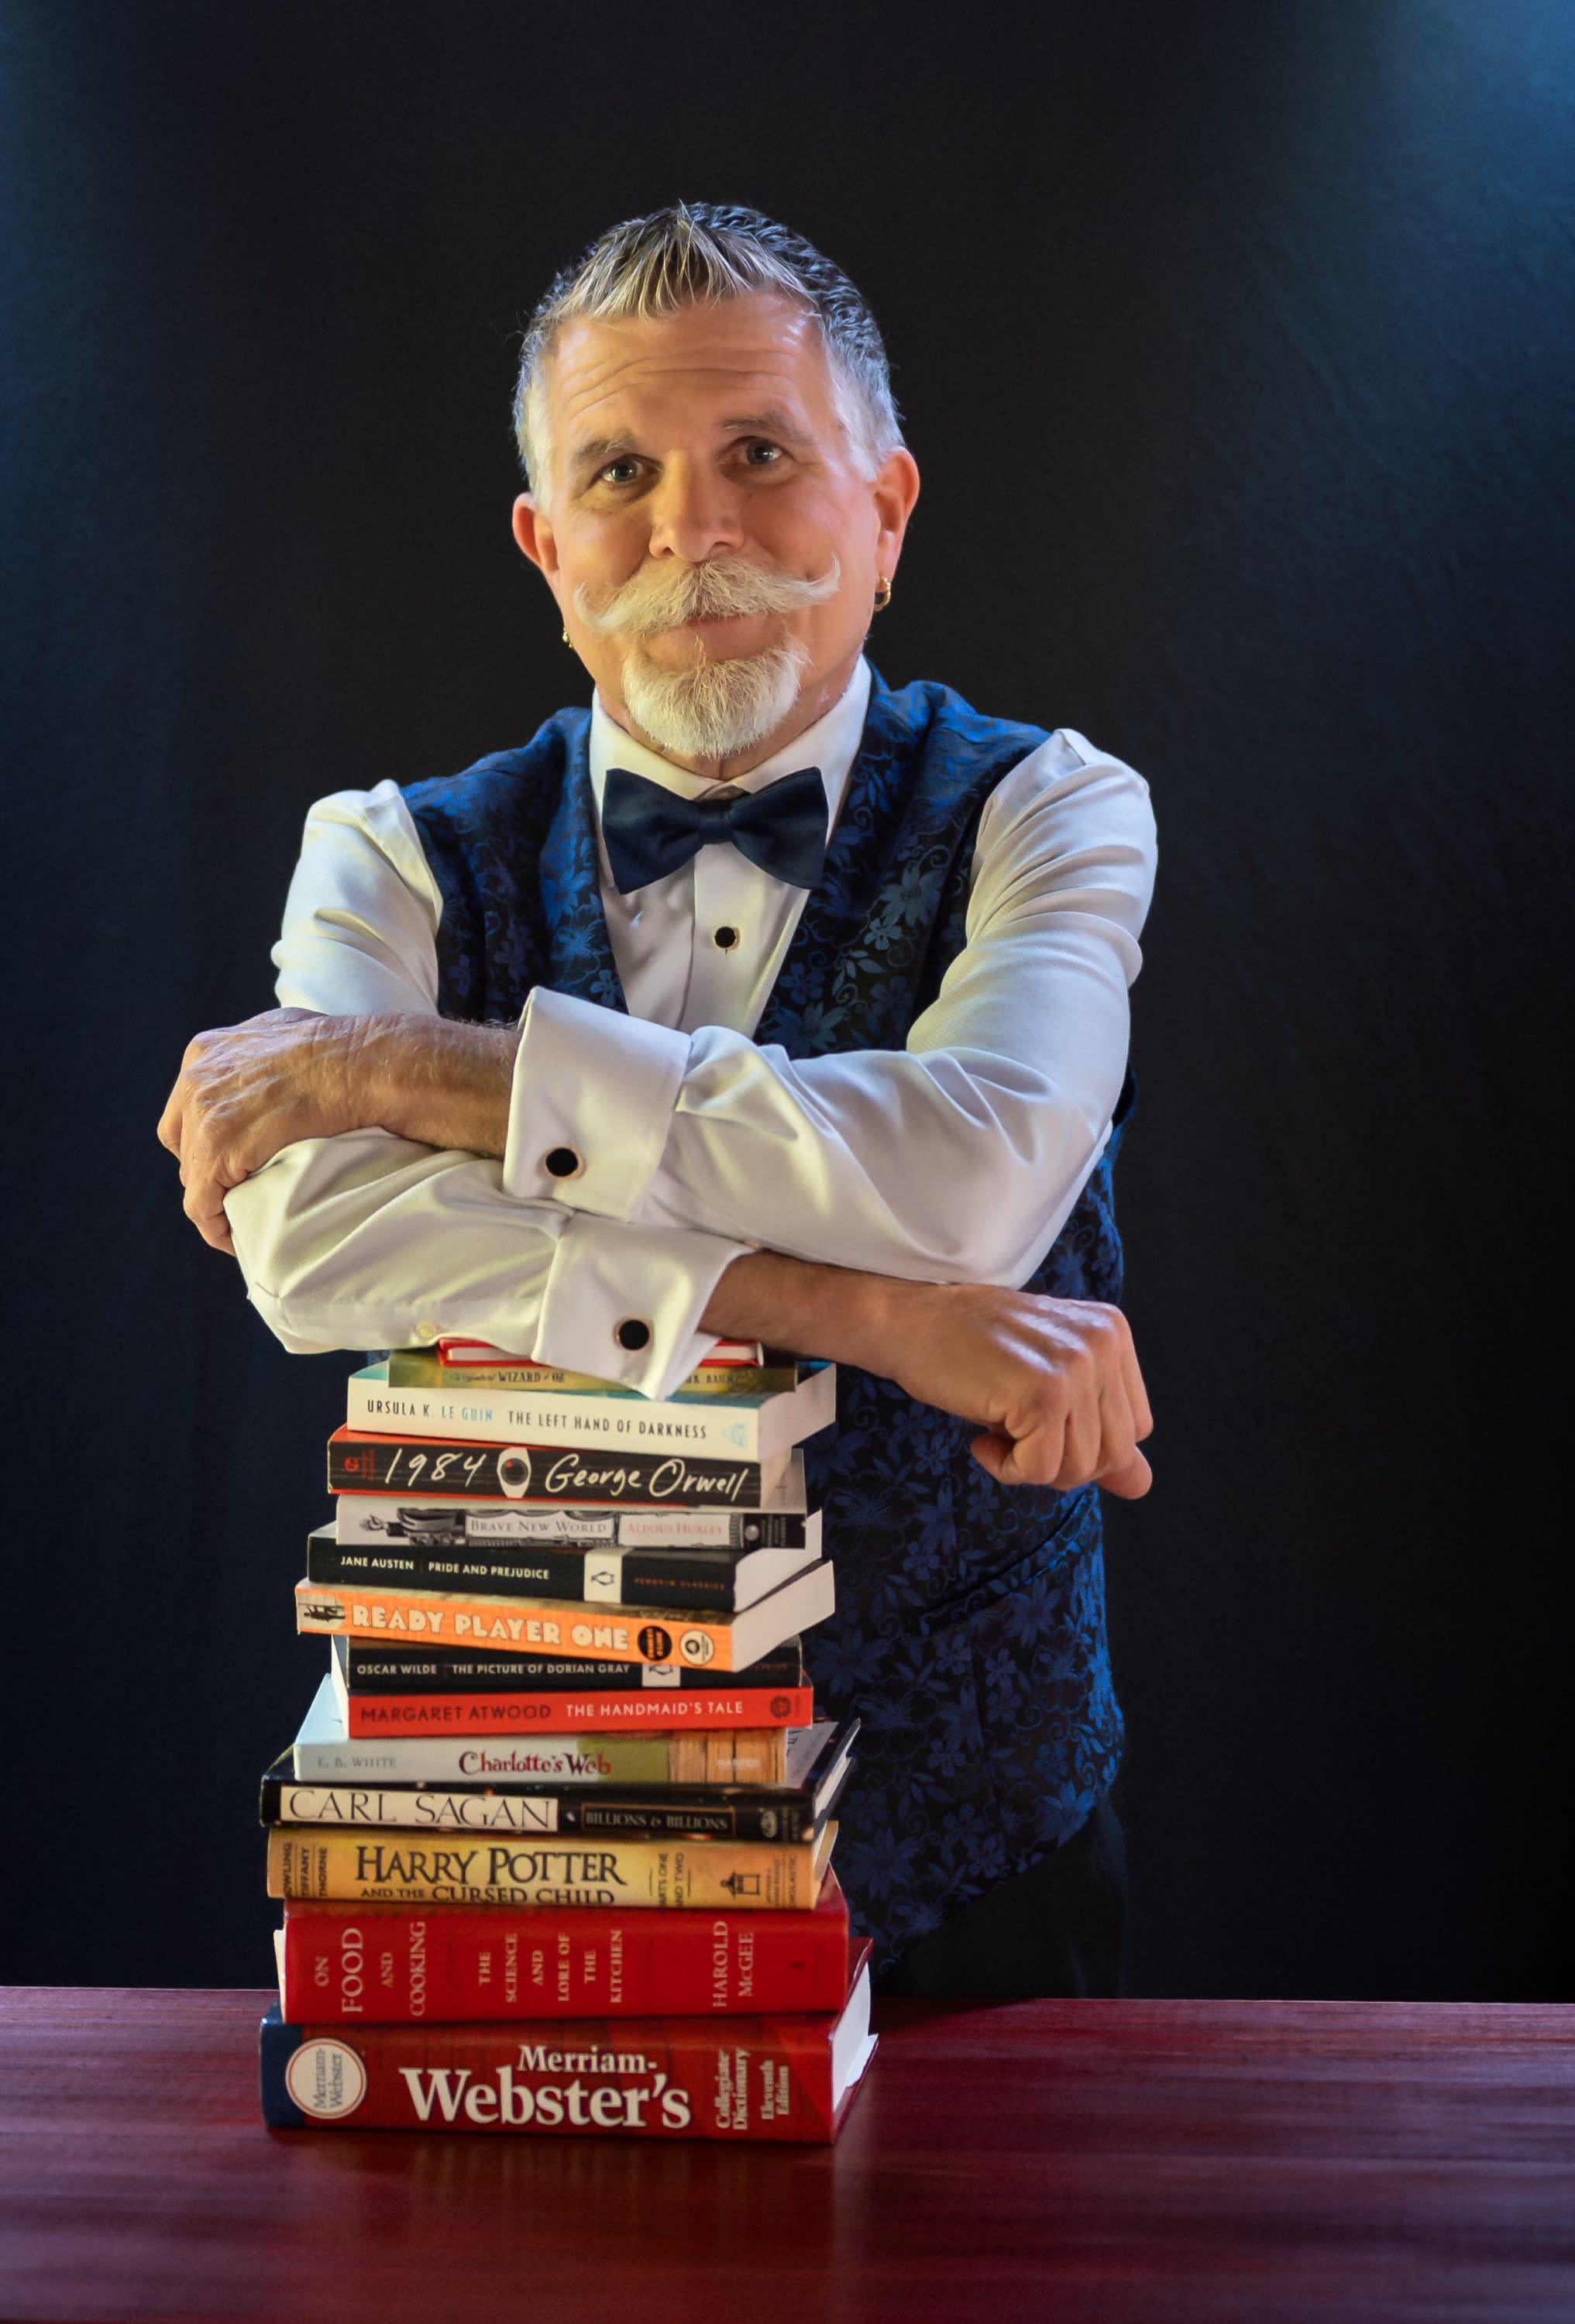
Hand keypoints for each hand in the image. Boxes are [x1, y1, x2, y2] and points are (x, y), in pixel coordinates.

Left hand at [156, 1008, 367, 1253]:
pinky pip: (202, 1203)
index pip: (186, 1108)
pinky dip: (214, 1226)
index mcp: (206, 1052)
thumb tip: (270, 1068)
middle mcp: (196, 1080)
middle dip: (207, 1167)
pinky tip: (232, 1238)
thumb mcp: (283, 1031)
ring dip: (214, 1197)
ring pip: (192, 1175)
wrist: (359, 1065)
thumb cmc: (340, 1050)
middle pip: (184, 1142)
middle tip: (237, 1189)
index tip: (229, 1158)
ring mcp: (203, 1116)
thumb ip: (259, 1051)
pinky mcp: (217, 1151)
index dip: (203, 1137)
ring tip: (238, 1218)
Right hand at [879, 1282, 1153, 1496]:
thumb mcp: (1047, 1382)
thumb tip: (1141, 1486)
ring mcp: (1075, 1367)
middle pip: (1114, 1454)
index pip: (1136, 1429)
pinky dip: (1005, 1469)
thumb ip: (1098, 1431)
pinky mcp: (1043, 1393)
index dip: (1086, 1445)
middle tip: (1017, 1432)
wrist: (911, 1320)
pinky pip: (1038, 1470)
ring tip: (997, 1427)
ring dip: (1030, 1466)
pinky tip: (982, 1438)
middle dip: (1062, 1463)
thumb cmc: (972, 1350)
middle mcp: (1104, 1343)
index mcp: (1113, 1334)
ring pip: (1080, 1469)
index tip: (1039, 1423)